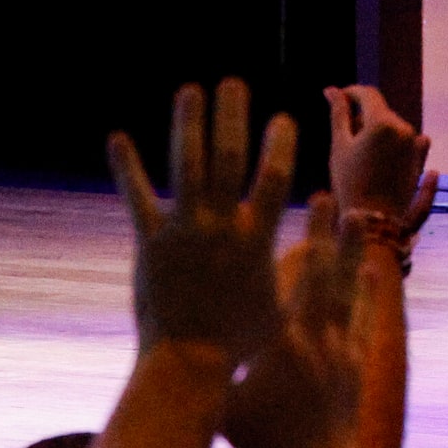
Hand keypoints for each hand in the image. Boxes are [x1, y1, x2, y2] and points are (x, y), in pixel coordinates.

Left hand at [108, 78, 297, 363]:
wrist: (188, 363)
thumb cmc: (240, 342)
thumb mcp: (283, 306)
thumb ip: (301, 275)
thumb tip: (330, 258)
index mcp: (254, 240)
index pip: (272, 181)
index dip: (279, 146)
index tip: (283, 117)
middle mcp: (219, 227)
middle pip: (229, 160)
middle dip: (232, 118)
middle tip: (233, 83)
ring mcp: (182, 232)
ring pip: (186, 167)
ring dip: (188, 124)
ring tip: (191, 90)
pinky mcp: (149, 243)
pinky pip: (137, 197)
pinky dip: (127, 167)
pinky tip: (117, 138)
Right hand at [223, 194, 367, 447]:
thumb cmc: (261, 439)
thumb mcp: (224, 401)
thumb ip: (207, 370)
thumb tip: (169, 348)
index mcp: (277, 342)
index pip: (280, 285)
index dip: (282, 249)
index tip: (276, 220)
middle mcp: (313, 336)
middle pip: (321, 274)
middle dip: (323, 233)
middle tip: (326, 197)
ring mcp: (340, 347)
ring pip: (348, 287)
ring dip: (351, 250)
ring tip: (358, 217)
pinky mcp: (356, 360)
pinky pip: (363, 316)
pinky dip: (367, 290)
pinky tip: (372, 268)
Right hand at [323, 84, 434, 228]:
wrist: (373, 220)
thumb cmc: (349, 183)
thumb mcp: (339, 146)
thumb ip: (338, 113)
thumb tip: (332, 90)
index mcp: (383, 123)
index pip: (367, 94)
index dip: (350, 92)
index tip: (336, 98)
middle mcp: (405, 129)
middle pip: (380, 110)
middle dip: (361, 115)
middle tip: (342, 134)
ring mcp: (415, 145)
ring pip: (392, 126)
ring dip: (376, 130)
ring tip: (357, 152)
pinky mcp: (419, 159)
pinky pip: (404, 141)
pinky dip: (391, 143)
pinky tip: (376, 156)